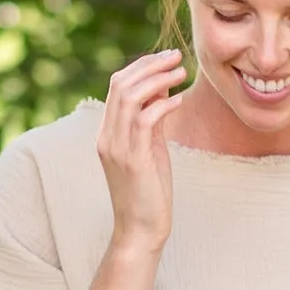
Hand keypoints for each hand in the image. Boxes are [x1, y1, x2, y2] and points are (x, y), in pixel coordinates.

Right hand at [96, 48, 187, 253]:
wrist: (140, 232)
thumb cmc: (149, 193)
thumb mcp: (151, 150)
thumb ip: (152, 121)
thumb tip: (164, 89)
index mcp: (108, 133)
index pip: (118, 86)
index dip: (142, 67)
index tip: (167, 59)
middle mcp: (107, 137)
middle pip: (121, 84)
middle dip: (150, 65)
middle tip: (176, 57)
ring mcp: (117, 148)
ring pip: (130, 97)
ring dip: (158, 79)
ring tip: (182, 72)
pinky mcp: (133, 160)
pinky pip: (144, 121)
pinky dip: (163, 105)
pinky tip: (180, 101)